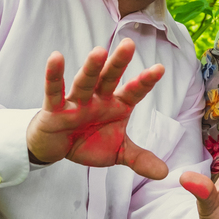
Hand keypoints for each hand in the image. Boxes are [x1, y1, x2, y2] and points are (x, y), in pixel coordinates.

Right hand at [26, 38, 168, 178]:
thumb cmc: (88, 141)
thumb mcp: (117, 153)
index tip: (160, 69)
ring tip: (99, 52)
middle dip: (119, 63)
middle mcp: (98, 99)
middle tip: (129, 45)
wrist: (57, 148)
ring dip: (91, 68)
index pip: (134, 92)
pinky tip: (56, 58)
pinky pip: (54, 91)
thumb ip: (139, 159)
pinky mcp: (54, 108)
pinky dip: (54, 76)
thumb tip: (164, 173)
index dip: (145, 81)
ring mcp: (77, 102)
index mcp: (116, 105)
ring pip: (85, 82)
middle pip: (110, 79)